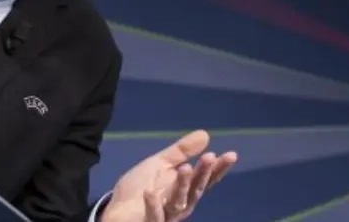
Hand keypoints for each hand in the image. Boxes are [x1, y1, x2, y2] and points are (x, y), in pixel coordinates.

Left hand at [101, 130, 236, 221]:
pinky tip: (150, 192)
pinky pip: (154, 216)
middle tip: (209, 157)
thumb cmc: (140, 187)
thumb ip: (182, 151)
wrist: (117, 211)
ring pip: (179, 202)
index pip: (206, 178)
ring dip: (183, 186)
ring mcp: (167, 215)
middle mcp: (182, 203)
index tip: (231, 155)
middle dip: (203, 173)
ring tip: (185, 168)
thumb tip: (206, 134)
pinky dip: (153, 205)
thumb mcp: (161, 164)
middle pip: (196, 188)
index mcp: (186, 188)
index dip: (218, 168)